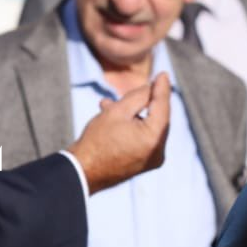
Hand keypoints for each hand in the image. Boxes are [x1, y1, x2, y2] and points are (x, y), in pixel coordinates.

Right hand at [65, 72, 171, 193]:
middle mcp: (158, 152)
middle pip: (158, 118)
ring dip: (135, 114)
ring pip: (148, 128)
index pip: (163, 106)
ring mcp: (151, 160)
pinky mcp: (143, 164)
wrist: (82, 172)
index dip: (162, 88)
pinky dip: (134, 127)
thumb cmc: (97, 141)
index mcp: (153, 139)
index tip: (164, 74)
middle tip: (143, 85)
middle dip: (147, 101)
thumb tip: (152, 87)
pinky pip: (143, 139)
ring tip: (112, 104)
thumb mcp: (117, 111)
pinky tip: (116, 118)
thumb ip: (138, 96)